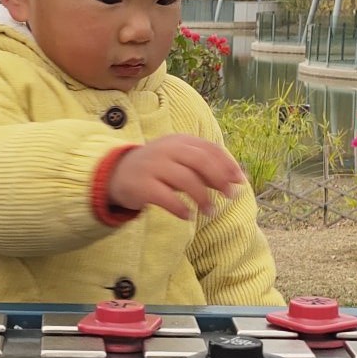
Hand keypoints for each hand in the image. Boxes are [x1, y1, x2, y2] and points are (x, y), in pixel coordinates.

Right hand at [106, 135, 245, 219]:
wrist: (117, 173)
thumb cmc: (157, 168)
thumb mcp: (180, 162)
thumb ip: (205, 169)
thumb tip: (237, 179)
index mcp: (178, 141)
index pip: (209, 148)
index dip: (227, 164)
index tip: (240, 180)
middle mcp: (166, 150)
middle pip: (199, 160)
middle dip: (219, 178)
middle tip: (230, 195)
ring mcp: (153, 166)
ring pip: (185, 179)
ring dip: (203, 197)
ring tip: (210, 212)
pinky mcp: (141, 185)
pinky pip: (165, 197)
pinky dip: (180, 208)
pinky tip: (188, 216)